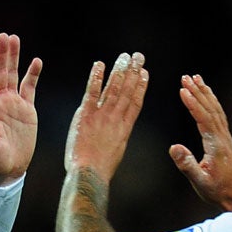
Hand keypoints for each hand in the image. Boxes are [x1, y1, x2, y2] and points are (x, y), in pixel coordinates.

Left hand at [0, 33, 41, 185]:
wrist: (8, 170)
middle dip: (1, 55)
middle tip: (4, 36)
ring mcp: (13, 104)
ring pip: (13, 76)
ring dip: (14, 58)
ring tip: (15, 39)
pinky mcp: (27, 110)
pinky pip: (30, 88)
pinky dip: (33, 75)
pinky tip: (36, 61)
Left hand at [64, 52, 148, 179]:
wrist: (89, 174)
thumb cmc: (100, 168)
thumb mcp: (116, 151)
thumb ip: (117, 137)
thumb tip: (118, 130)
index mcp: (125, 129)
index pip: (136, 102)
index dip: (141, 86)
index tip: (145, 73)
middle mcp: (116, 119)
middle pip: (127, 91)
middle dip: (133, 72)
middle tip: (138, 57)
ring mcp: (101, 116)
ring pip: (113, 89)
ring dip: (120, 71)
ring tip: (125, 57)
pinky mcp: (86, 115)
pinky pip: (92, 92)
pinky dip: (96, 77)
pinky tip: (100, 64)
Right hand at [170, 74, 231, 210]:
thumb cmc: (216, 190)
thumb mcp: (199, 181)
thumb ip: (187, 165)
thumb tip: (173, 147)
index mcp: (216, 145)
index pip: (203, 118)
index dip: (193, 103)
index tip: (182, 89)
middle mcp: (222, 137)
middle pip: (210, 108)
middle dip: (198, 91)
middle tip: (185, 76)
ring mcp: (225, 137)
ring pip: (216, 109)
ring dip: (205, 92)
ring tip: (195, 78)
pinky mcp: (224, 139)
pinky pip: (218, 115)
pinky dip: (211, 101)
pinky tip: (206, 95)